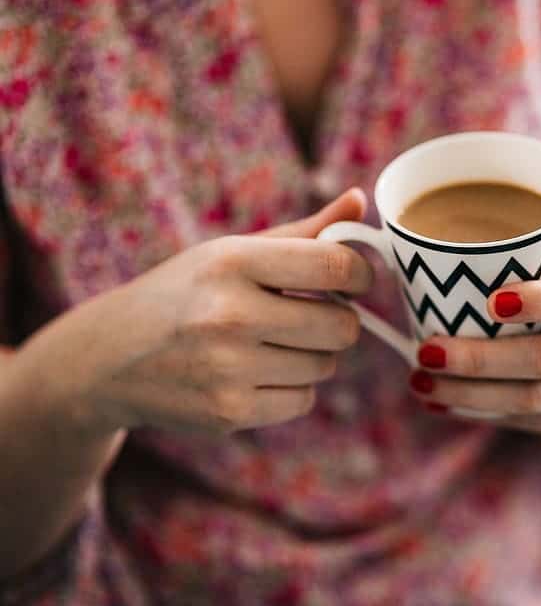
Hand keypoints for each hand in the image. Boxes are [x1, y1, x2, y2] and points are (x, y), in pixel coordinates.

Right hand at [16, 189, 372, 435]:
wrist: (107, 359)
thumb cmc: (186, 294)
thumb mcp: (232, 252)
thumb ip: (303, 232)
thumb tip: (359, 200)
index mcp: (232, 261)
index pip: (335, 266)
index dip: (361, 275)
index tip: (357, 280)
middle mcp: (229, 314)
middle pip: (342, 325)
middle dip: (339, 320)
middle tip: (312, 314)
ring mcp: (227, 368)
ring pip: (326, 366)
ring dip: (312, 355)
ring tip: (271, 343)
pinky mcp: (228, 412)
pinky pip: (303, 400)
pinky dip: (292, 388)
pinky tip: (255, 373)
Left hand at [408, 263, 540, 447]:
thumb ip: (520, 277)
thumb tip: (427, 273)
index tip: (490, 301)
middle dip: (479, 359)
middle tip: (426, 352)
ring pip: (533, 399)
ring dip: (469, 394)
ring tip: (422, 384)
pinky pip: (529, 422)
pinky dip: (482, 413)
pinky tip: (444, 404)